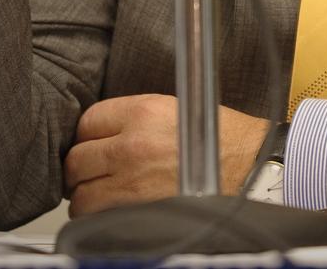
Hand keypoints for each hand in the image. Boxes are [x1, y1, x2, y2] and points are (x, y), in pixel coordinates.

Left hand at [64, 94, 270, 216]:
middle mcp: (131, 146)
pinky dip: (99, 217)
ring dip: (88, 196)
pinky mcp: (137, 213)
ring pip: (79, 196)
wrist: (250, 170)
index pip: (87, 122)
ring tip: (105, 193)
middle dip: (82, 168)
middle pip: (76, 160)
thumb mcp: (175, 108)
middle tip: (94, 172)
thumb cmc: (222, 140)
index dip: (89, 135)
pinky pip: (96, 218)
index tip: (94, 143)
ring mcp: (131, 183)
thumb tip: (101, 132)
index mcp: (142, 112)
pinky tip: (114, 210)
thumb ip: (134, 117)